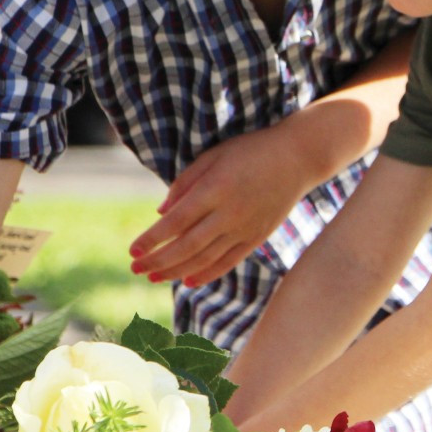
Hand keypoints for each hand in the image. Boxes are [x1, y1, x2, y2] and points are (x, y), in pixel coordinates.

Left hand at [129, 121, 320, 286]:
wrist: (298, 157)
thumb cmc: (250, 150)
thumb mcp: (214, 155)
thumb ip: (185, 182)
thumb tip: (161, 213)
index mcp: (216, 188)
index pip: (176, 222)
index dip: (152, 239)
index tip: (132, 251)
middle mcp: (230, 213)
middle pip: (187, 246)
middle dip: (158, 260)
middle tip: (136, 269)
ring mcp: (245, 228)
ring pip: (205, 258)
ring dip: (176, 271)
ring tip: (154, 277)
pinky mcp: (257, 237)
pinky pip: (228, 261)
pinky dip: (207, 274)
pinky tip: (187, 281)